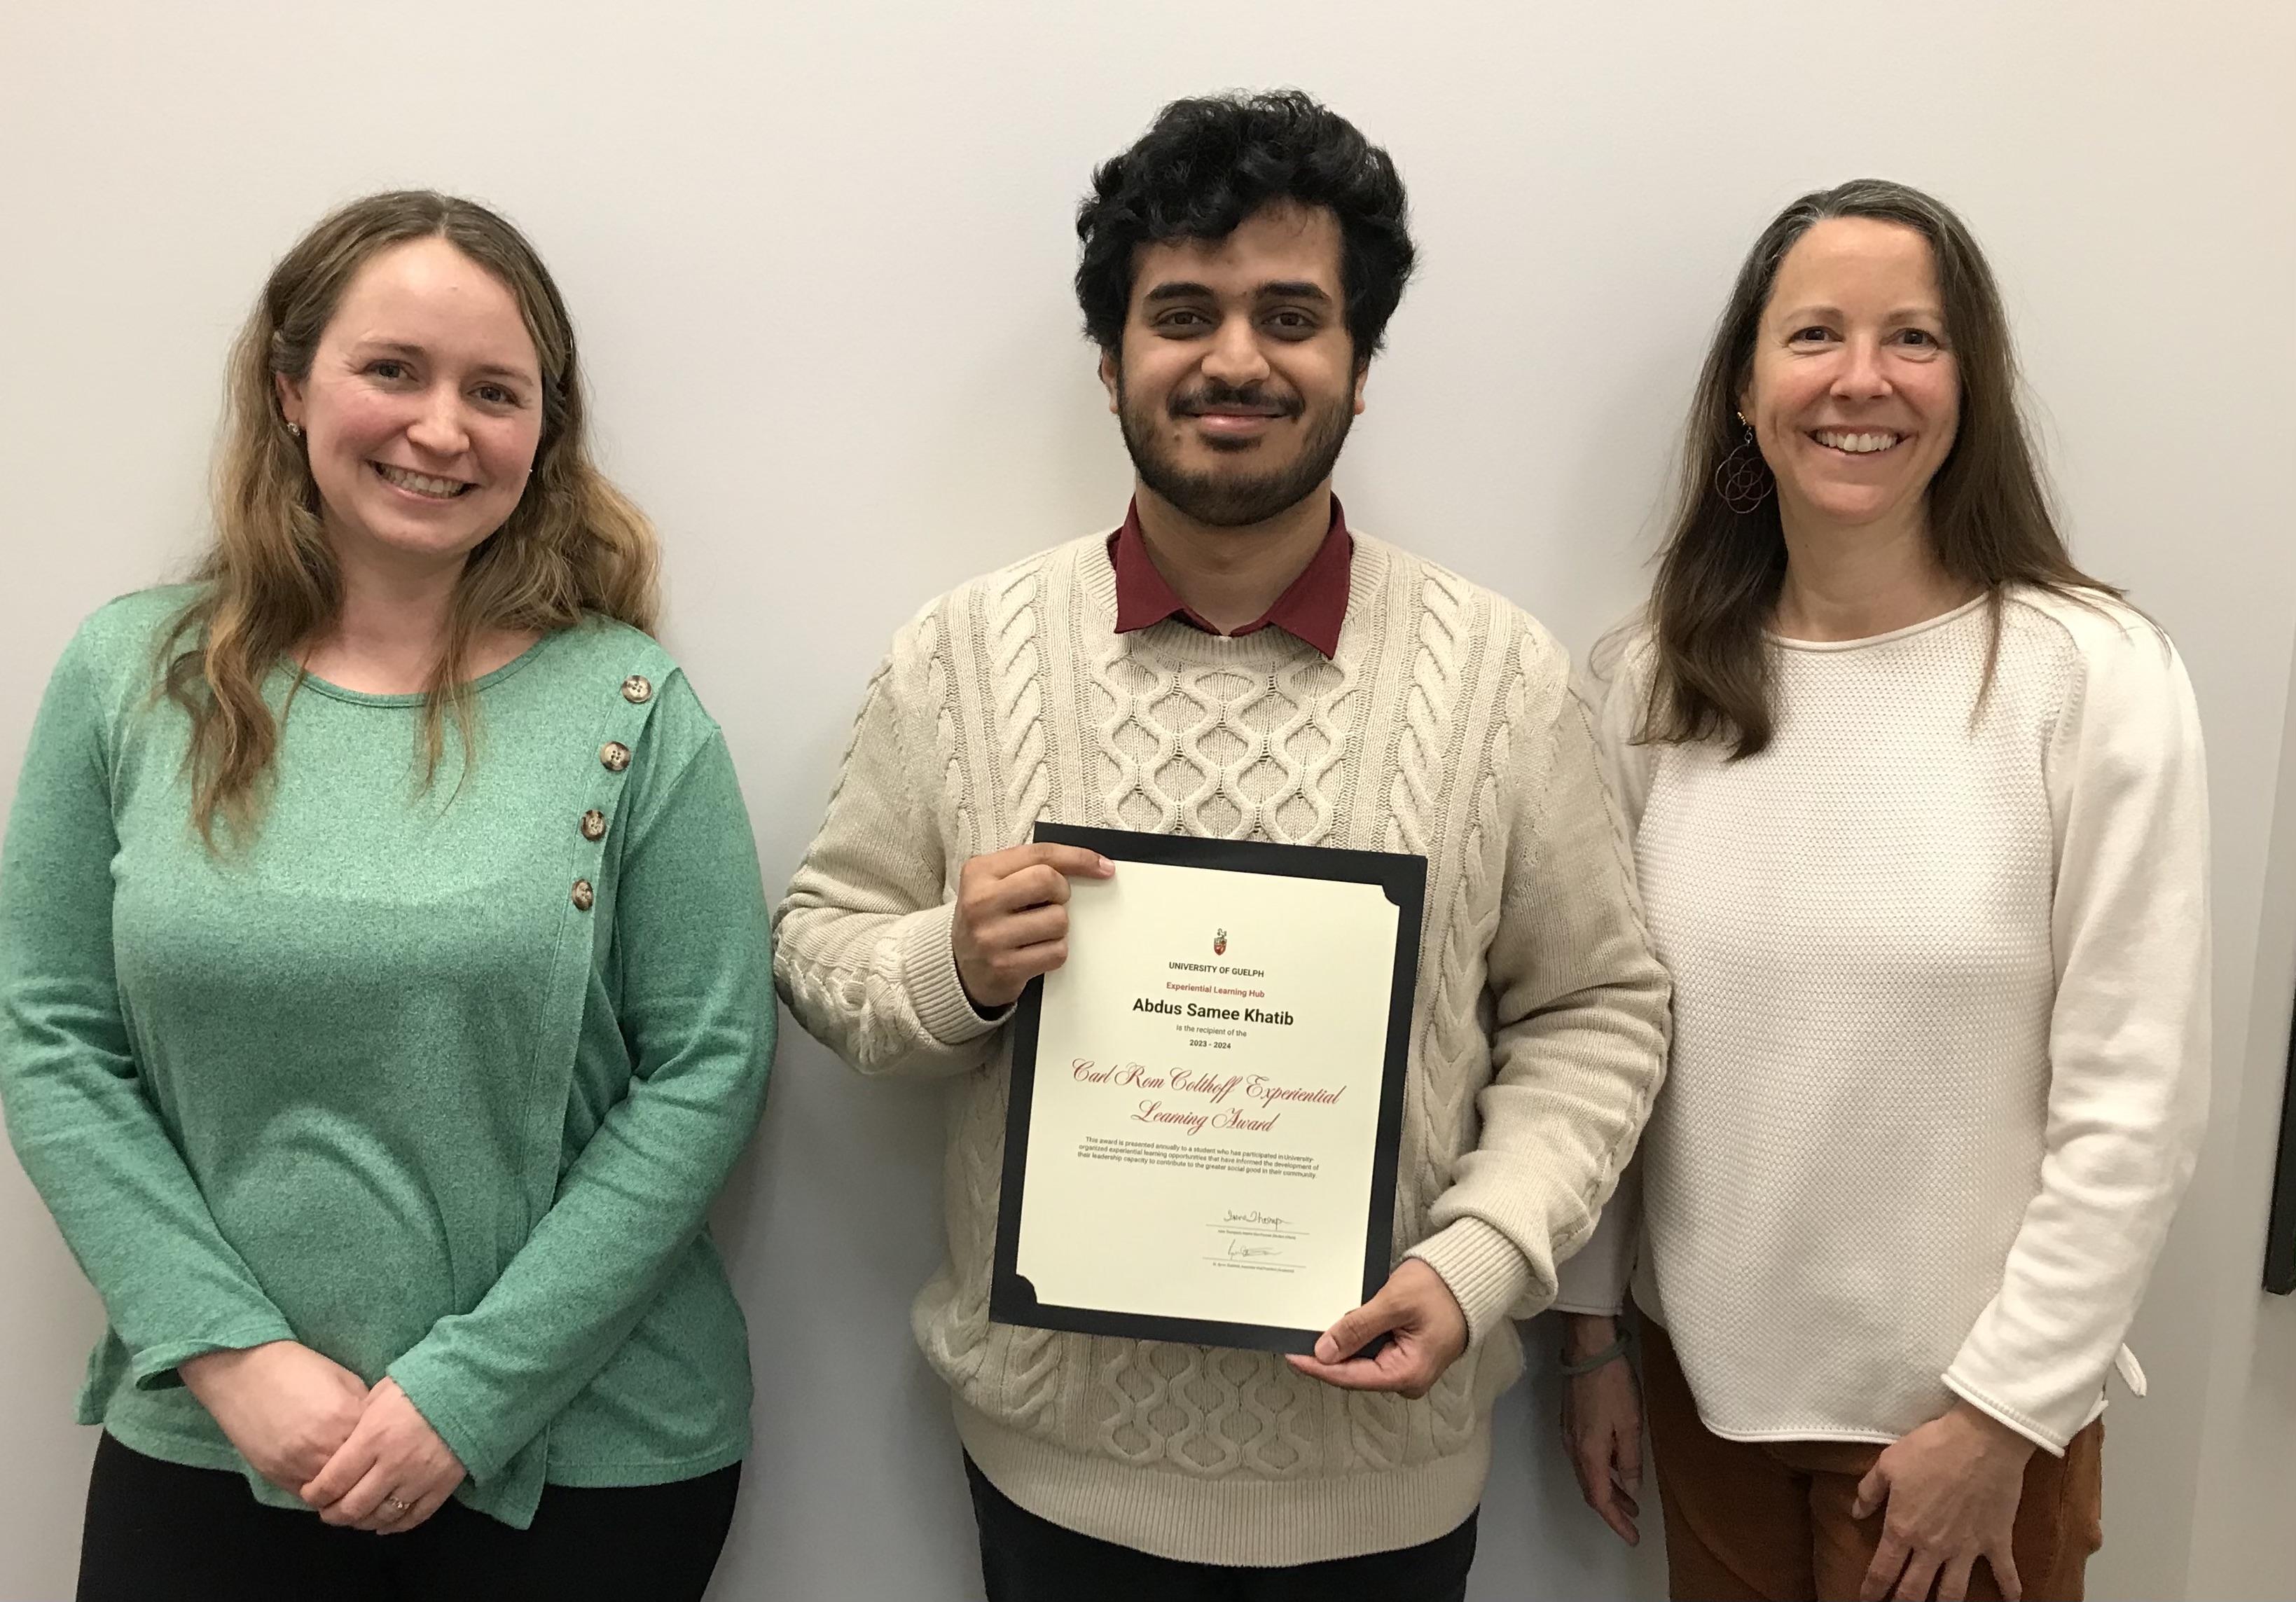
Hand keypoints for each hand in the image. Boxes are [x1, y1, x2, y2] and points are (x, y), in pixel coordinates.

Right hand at [179, 1341, 368, 1494]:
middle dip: (367, 1471)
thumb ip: (364, 1408)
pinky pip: (307, 1495)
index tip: (389, 1447)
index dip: (385, 1448)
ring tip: (350, 1476)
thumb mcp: (344, 1379)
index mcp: (345, 1417)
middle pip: (358, 1475)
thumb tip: (379, 1429)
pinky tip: (324, 1476)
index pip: (379, 1447)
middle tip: (373, 1467)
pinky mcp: (275, 1476)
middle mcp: (323, 1446)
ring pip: (333, 1493)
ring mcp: (297, 1465)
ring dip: (343, 1487)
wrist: (242, 1372)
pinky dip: (319, 1490)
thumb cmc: (297, 1368)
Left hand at [300, 1378, 466, 1533]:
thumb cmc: (419, 1384)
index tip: (310, 1493)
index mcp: (372, 1439)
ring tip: (354, 1517)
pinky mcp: (442, 1486)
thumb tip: (343, 1441)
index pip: (331, 1481)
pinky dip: (395, 1526)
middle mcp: (392, 1465)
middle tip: (327, 1511)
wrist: (469, 1385)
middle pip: (352, 1507)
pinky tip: (383, 1524)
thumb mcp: (379, 1394)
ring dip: (361, 1522)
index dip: (314, 1494)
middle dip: (332, 1514)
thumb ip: (359, 1421)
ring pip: (381, 1517)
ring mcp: (419, 1479)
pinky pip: (413, 1518)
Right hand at [952, 843, 1114, 1009]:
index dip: (1078, 858)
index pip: (1039, 854)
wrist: (959, 968)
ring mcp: (991, 937)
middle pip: (1048, 880)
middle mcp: (980, 902)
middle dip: (1061, 892)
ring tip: (1037, 932)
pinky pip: (1056, 952)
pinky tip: (1035, 952)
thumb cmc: (988, 919)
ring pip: (1058, 920)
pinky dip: (1055, 952)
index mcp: (979, 872)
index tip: (1103, 866)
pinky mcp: (1005, 967)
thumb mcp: (995, 884)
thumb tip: (1093, 865)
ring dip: (1058, 927)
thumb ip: (1029, 869)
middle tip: (1052, 902)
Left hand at [1286, 1258, 1467, 1398]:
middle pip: (1354, 1372)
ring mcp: (1407, 1367)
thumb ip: (1358, 1327)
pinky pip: (1372, 1352)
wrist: (1472, 1276)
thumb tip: (1325, 1351)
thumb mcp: (1394, 1303)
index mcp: (1408, 1373)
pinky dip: (1356, 1339)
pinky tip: (1341, 1326)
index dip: (1318, 1367)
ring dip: (1341, 1346)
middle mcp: (1408, 1378)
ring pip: (1361, 1362)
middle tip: (1298, 1338)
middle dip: (1327, 1356)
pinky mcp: (1405, 1354)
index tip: (1293, 1355)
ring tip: (1317, 1329)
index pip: (1351, 1377)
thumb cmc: (1443, 1288)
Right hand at [1559, 1314, 1641, 1544]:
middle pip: (1590, 1489)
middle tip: (1633, 1519)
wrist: (1588, 1348)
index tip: (1632, 1536)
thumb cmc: (1612, 1384)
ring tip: (1629, 1497)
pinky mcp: (1570, 1421)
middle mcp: (1574, 1448)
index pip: (1600, 1499)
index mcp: (1589, 1453)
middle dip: (1612, 1507)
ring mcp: (1569, 1434)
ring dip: (1607, 1488)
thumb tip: (1630, 1489)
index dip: (1616, 1521)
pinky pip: (1584, 1457)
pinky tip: (1615, 1465)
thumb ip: (1629, 1460)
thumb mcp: (1631, 1424)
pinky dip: (1601, 1470)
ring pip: (1587, 1473)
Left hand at [1854, 1401, 2035, 1600]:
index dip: (1872, 1590)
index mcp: (1902, 1528)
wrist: (1981, 1440)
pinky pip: (2005, 1574)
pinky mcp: (1996, 1541)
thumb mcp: (1887, 1463)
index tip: (1866, 1599)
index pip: (1882, 1571)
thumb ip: (1869, 1492)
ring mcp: (1966, 1548)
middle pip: (1914, 1591)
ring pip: (1953, 1593)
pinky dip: (2009, 1591)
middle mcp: (1932, 1547)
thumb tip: (1857, 1514)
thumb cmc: (1931, 1448)